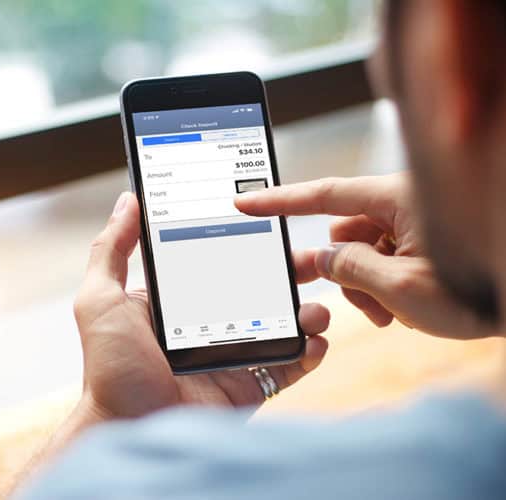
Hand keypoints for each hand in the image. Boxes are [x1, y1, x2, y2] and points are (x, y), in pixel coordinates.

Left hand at [73, 192, 329, 421]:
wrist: (128, 429)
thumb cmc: (110, 368)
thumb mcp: (100, 300)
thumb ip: (111, 250)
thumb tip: (127, 201)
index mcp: (177, 300)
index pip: (218, 261)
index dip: (245, 241)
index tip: (270, 221)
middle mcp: (207, 322)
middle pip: (257, 289)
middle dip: (287, 273)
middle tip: (311, 261)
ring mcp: (231, 354)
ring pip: (281, 324)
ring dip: (306, 312)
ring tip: (315, 308)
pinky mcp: (248, 384)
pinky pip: (288, 364)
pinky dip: (309, 351)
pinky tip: (316, 340)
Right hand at [235, 172, 498, 338]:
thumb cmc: (481, 291)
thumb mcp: (403, 288)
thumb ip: (350, 270)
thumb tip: (319, 260)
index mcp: (398, 200)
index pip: (324, 195)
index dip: (279, 201)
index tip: (245, 202)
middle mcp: (402, 205)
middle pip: (342, 234)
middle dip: (342, 272)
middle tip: (352, 304)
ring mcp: (412, 224)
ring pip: (360, 251)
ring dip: (364, 285)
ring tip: (392, 313)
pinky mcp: (420, 241)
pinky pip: (380, 259)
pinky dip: (381, 285)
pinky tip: (403, 308)